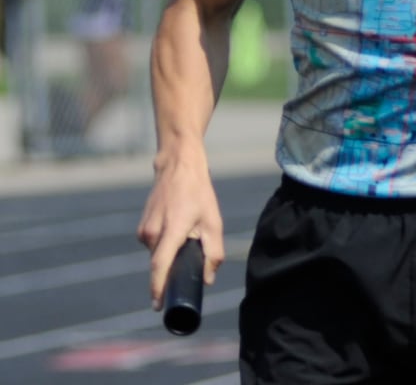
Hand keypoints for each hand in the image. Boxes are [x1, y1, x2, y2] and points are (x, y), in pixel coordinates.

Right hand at [136, 153, 224, 310]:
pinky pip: (155, 246)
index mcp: (171, 231)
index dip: (158, 289)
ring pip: (158, 255)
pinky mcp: (142, 228)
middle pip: (161, 264)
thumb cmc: (199, 194)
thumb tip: (208, 279)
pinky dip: (167, 246)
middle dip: (172, 273)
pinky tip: (179, 230)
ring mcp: (144, 231)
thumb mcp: (214, 222)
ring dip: (172, 255)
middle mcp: (152, 233)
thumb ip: (213, 253)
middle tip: (188, 272)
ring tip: (189, 237)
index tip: (159, 306)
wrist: (177, 167)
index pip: (160, 266)